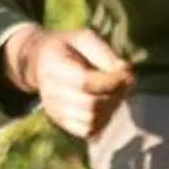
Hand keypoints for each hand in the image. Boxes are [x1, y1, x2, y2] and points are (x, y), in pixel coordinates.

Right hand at [3, 26, 134, 140]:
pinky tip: (107, 104)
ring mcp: (54, 110)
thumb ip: (104, 53)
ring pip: (91, 120)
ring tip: (117, 91)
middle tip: (126, 81)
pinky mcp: (61, 122)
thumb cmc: (68, 47)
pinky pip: (88, 131)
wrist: (40, 63)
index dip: (111, 81)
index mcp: (53, 66)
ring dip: (112, 108)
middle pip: (90, 104)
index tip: (127, 73)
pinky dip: (103, 120)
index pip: (84, 82)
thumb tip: (125, 72)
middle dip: (116, 94)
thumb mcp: (84, 38)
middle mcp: (50, 92)